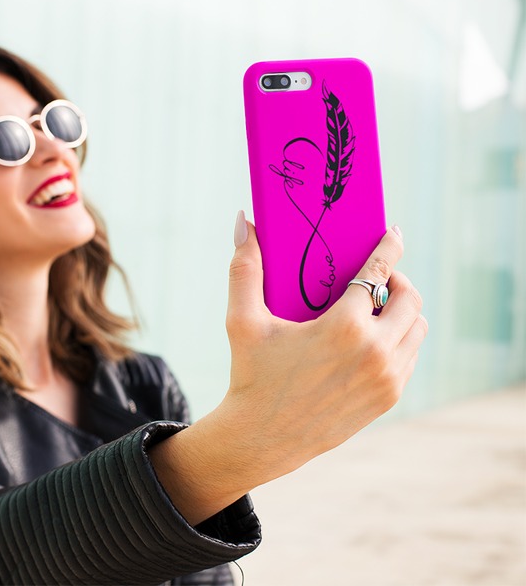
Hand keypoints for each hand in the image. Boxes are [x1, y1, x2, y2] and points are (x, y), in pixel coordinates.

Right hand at [149, 213, 426, 524]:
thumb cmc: (251, 376)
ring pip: (418, 329)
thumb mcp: (243, 321)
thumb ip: (244, 268)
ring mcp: (387, 378)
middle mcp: (375, 352)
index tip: (394, 232)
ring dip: (404, 311)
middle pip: (410, 298)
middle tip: (377, 278)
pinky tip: (376, 338)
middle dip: (398, 280)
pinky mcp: (388, 398)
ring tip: (378, 308)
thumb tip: (243, 221)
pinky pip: (410, 357)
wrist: (262, 439)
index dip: (389, 247)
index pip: (378, 273)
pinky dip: (401, 340)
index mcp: (344, 327)